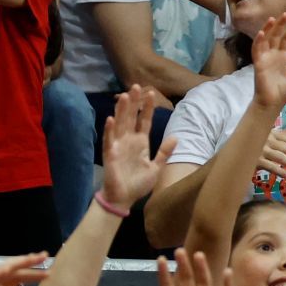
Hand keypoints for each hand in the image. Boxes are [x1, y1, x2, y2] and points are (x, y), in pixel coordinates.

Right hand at [101, 84, 173, 206]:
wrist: (124, 198)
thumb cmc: (138, 183)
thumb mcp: (156, 168)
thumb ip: (164, 152)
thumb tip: (176, 137)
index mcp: (140, 142)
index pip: (144, 121)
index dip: (147, 108)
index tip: (151, 93)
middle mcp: (128, 140)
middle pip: (131, 117)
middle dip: (134, 102)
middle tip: (136, 86)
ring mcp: (118, 145)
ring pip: (120, 124)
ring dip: (122, 111)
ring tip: (125, 96)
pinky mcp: (110, 154)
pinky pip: (109, 140)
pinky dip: (109, 130)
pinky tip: (110, 119)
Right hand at [249, 13, 285, 109]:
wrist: (274, 102)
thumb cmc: (285, 91)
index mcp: (283, 57)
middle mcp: (273, 55)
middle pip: (275, 36)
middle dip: (280, 25)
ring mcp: (265, 58)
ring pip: (264, 40)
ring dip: (267, 29)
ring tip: (272, 19)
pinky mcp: (258, 63)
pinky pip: (256, 50)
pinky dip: (258, 41)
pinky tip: (261, 33)